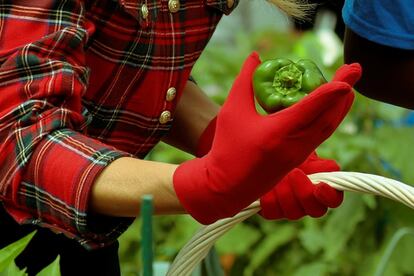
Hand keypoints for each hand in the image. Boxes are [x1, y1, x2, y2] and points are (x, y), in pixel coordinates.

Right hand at [173, 52, 360, 223]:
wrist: (227, 185)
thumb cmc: (227, 147)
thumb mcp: (232, 111)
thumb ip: (245, 81)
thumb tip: (255, 56)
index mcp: (279, 132)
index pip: (312, 108)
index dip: (331, 90)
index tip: (348, 75)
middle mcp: (295, 144)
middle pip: (329, 117)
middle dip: (344, 92)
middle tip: (354, 69)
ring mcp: (299, 154)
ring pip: (328, 127)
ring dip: (340, 106)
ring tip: (347, 86)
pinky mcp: (298, 158)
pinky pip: (321, 135)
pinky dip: (330, 118)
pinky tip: (330, 107)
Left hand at [259, 152, 342, 219]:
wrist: (265, 154)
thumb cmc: (289, 150)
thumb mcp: (306, 153)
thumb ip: (320, 162)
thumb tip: (332, 167)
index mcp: (322, 188)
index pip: (333, 199)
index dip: (329, 196)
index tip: (321, 186)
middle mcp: (308, 203)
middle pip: (316, 210)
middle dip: (304, 193)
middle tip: (294, 173)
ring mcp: (290, 209)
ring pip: (293, 213)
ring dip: (285, 192)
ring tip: (278, 174)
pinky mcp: (272, 210)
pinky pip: (272, 211)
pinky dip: (269, 196)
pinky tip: (266, 183)